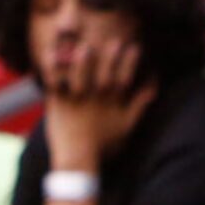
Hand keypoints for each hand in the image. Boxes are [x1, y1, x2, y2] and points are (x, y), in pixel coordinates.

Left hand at [44, 38, 154, 168]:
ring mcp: (76, 100)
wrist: (77, 161)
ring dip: (82, 61)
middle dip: (111, 57)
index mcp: (112, 102)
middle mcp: (95, 99)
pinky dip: (51, 69)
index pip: (126, 77)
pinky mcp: (58, 103)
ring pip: (80, 76)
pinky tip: (49, 53)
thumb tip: (155, 86)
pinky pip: (54, 83)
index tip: (134, 48)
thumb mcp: (127, 126)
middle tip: (114, 42)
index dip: (131, 62)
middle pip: (105, 73)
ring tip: (83, 47)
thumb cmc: (103, 145)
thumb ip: (140, 104)